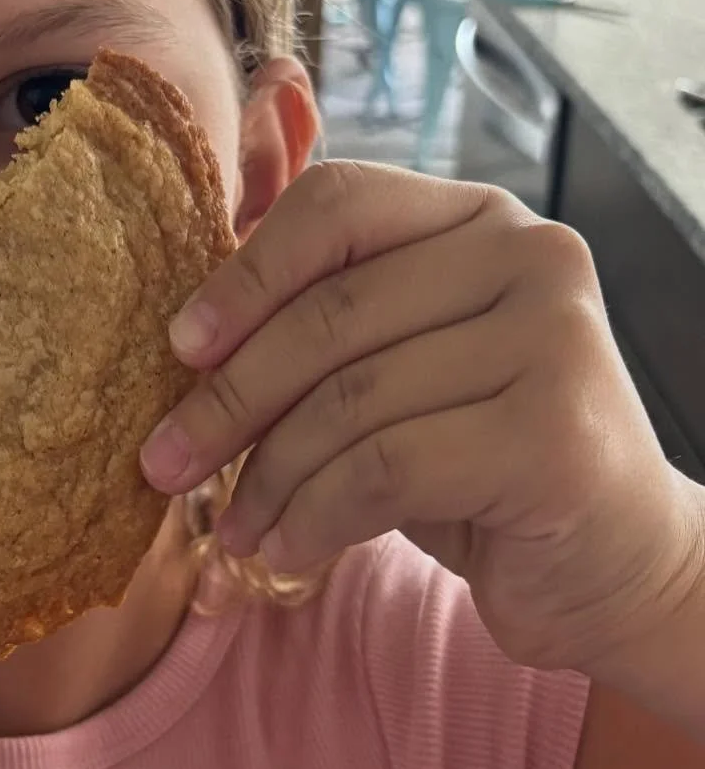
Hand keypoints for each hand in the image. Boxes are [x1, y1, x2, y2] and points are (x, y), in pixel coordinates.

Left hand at [140, 162, 704, 676]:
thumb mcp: (392, 367)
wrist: (606, 562)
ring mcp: (556, 340)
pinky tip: (286, 550)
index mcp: (476, 218)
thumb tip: (184, 334)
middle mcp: (530, 255)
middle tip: (164, 464)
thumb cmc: (472, 453)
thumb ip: (320, 321)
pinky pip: (383, 470)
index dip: (245, 275)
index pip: (335, 206)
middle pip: (330, 312)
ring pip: (348, 400)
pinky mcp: (556, 437)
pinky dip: (313, 518)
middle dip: (228, 401)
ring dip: (267, 478)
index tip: (179, 348)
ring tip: (235, 528)